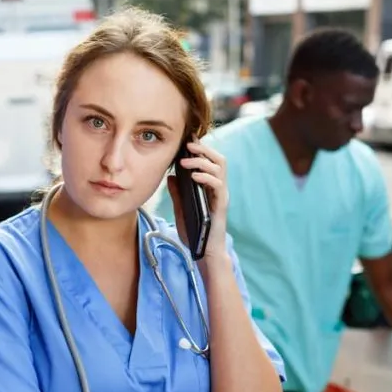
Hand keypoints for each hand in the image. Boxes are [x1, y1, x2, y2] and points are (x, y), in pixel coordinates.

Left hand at [168, 139, 229, 259]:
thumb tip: (170, 176)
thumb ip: (177, 193)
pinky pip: (218, 186)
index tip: (187, 138)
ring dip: (203, 160)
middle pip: (218, 159)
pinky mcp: (221, 206)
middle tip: (187, 145)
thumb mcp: (181, 209)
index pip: (209, 161)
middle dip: (204, 148)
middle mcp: (218, 189)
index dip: (201, 148)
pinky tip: (194, 176)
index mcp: (210, 188)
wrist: (203, 252)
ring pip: (220, 168)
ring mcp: (221, 196)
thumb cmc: (194, 232)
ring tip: (186, 160)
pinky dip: (206, 177)